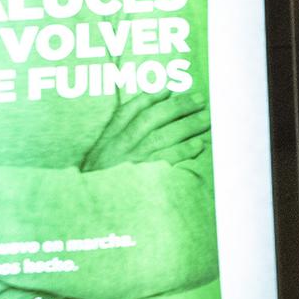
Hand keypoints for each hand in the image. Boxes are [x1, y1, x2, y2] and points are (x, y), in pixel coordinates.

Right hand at [82, 90, 211, 171]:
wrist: (92, 210)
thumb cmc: (102, 180)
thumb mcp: (102, 155)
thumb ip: (121, 130)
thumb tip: (155, 102)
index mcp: (108, 140)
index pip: (127, 112)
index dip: (149, 98)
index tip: (169, 89)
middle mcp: (119, 149)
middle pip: (150, 120)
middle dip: (176, 107)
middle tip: (200, 100)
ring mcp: (131, 164)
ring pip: (161, 137)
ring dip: (186, 125)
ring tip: (206, 118)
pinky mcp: (143, 181)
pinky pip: (165, 162)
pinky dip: (182, 151)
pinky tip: (198, 145)